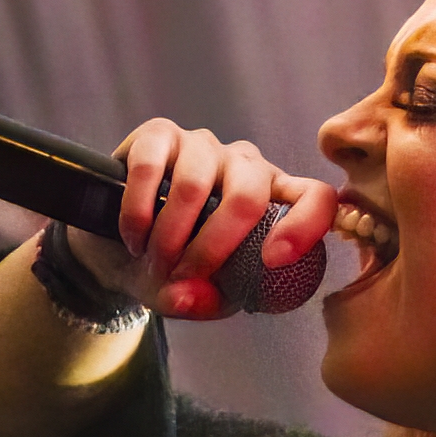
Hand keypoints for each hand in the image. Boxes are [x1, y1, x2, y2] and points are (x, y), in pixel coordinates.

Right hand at [67, 119, 336, 318]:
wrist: (119, 249)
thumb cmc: (175, 270)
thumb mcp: (197, 296)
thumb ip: (201, 302)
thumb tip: (186, 294)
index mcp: (274, 201)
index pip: (316, 198)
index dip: (304, 226)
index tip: (273, 260)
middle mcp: (246, 165)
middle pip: (247, 196)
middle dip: (210, 248)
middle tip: (180, 276)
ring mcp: (204, 145)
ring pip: (194, 186)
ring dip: (167, 236)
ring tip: (153, 260)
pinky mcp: (160, 134)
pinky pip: (151, 166)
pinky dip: (138, 210)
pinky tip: (133, 235)